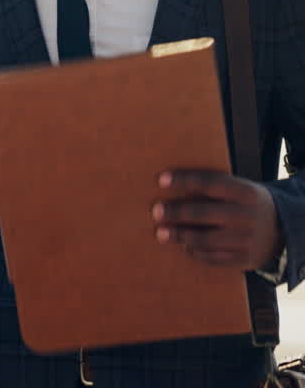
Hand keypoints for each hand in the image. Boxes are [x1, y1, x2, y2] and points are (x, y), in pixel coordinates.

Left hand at [153, 170, 282, 270]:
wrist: (283, 229)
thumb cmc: (246, 204)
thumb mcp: (238, 190)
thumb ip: (212, 188)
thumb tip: (168, 185)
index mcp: (246, 193)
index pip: (210, 184)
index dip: (184, 181)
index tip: (160, 180)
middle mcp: (247, 216)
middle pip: (204, 213)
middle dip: (176, 212)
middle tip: (155, 212)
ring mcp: (247, 240)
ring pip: (206, 240)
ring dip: (180, 236)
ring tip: (161, 233)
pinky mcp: (245, 259)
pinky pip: (214, 258)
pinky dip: (195, 252)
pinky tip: (184, 246)